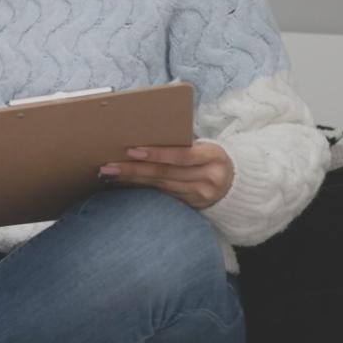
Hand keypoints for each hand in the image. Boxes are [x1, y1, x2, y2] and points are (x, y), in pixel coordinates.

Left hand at [99, 141, 233, 208]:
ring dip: (132, 179)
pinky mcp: (192, 206)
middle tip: (108, 165)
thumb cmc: (209, 156)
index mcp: (213, 156)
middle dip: (134, 169)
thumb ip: (181, 144)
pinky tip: (124, 183)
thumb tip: (142, 136)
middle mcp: (209, 178)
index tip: (131, 150)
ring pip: (160, 186)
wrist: (234, 182)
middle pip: (166, 173)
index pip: (182, 156)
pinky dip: (142, 188)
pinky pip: (162, 195)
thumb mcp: (204, 146)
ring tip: (110, 173)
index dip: (156, 153)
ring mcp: (201, 195)